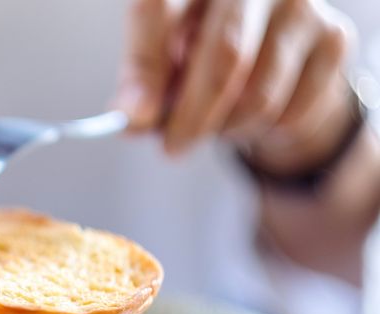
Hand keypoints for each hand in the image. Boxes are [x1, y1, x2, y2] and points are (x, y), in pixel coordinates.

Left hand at [115, 0, 356, 171]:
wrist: (271, 51)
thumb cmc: (200, 48)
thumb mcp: (160, 59)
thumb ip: (142, 83)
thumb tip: (131, 120)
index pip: (160, 10)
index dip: (147, 70)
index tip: (136, 119)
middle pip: (225, 56)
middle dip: (193, 116)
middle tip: (172, 149)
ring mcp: (299, 4)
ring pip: (259, 94)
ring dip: (227, 128)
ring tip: (211, 126)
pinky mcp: (332, 37)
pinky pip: (290, 112)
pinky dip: (260, 131)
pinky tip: (248, 116)